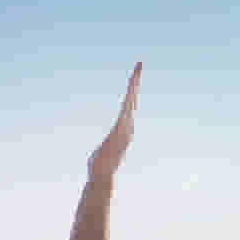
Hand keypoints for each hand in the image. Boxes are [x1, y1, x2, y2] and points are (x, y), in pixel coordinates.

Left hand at [88, 62, 138, 179]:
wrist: (102, 175)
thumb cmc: (100, 168)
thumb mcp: (102, 154)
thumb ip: (104, 151)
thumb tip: (99, 158)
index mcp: (123, 128)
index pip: (128, 105)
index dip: (131, 91)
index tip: (135, 77)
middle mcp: (128, 125)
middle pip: (132, 98)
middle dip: (136, 81)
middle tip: (139, 63)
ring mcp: (126, 126)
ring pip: (130, 100)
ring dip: (134, 83)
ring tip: (138, 68)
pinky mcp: (121, 127)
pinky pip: (126, 107)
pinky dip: (130, 95)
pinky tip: (132, 83)